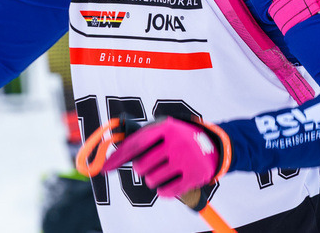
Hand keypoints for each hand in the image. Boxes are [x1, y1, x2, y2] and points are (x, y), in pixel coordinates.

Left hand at [101, 116, 229, 199]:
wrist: (214, 145)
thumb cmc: (179, 138)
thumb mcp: (165, 129)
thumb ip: (142, 136)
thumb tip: (114, 145)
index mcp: (166, 127)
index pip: (135, 144)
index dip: (117, 157)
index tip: (104, 168)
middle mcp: (176, 141)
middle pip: (141, 166)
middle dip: (142, 169)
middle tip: (152, 164)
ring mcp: (186, 159)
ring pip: (152, 180)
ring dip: (153, 180)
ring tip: (164, 171)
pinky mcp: (195, 176)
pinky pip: (166, 192)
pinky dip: (163, 191)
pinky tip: (170, 183)